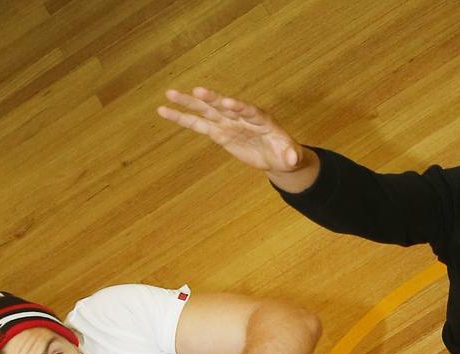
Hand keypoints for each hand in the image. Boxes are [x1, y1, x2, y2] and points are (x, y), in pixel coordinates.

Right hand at [158, 87, 308, 174]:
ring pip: (206, 111)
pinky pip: (198, 125)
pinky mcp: (219, 132)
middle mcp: (241, 116)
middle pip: (224, 105)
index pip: (248, 111)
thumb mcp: (291, 156)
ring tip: (170, 94)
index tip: (227, 103)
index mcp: (261, 119)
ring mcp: (228, 123)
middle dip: (211, 98)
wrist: (277, 156)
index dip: (238, 107)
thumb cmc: (286, 154)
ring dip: (188, 103)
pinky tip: (165, 111)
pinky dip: (182, 118)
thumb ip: (291, 154)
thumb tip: (294, 156)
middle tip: (196, 90)